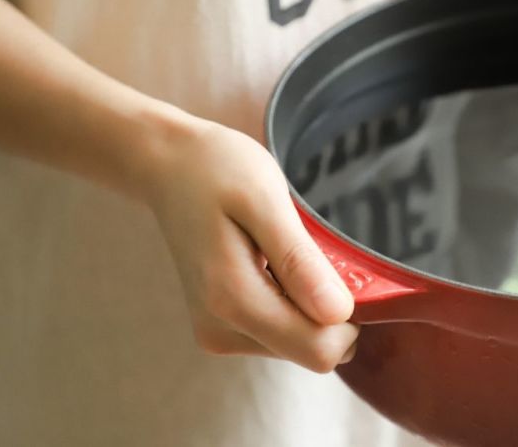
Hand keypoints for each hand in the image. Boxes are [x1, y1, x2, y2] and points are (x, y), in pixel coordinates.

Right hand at [147, 118, 357, 371]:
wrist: (170, 167)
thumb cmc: (218, 171)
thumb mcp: (266, 200)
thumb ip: (299, 260)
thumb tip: (338, 313)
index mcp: (232, 300)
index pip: (318, 349)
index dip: (347, 317)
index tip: (341, 268)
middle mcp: (221, 329)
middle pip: (311, 350)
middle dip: (328, 309)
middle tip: (310, 251)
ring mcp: (218, 332)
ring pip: (299, 344)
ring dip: (309, 303)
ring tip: (284, 252)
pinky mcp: (222, 327)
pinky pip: (281, 332)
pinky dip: (292, 302)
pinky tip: (273, 263)